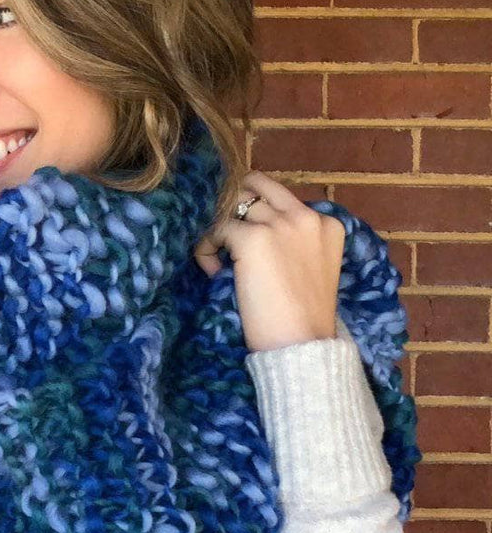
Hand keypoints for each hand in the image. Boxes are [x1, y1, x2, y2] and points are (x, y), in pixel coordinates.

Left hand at [192, 171, 345, 353]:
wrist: (302, 344)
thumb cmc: (302, 317)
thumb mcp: (310, 268)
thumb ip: (291, 242)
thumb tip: (247, 229)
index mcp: (326, 223)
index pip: (277, 194)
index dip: (252, 213)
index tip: (244, 244)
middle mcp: (306, 216)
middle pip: (252, 188)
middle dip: (231, 209)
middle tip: (222, 240)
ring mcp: (280, 224)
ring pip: (231, 205)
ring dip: (217, 229)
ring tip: (216, 260)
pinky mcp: (254, 239)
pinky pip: (217, 229)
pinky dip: (206, 248)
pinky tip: (213, 272)